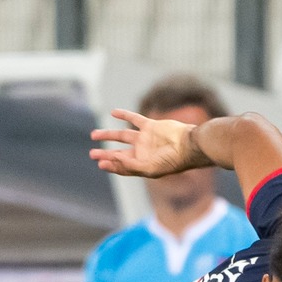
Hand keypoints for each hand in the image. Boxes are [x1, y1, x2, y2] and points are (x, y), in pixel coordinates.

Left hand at [88, 109, 203, 178]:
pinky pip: (134, 119)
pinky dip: (124, 115)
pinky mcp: (150, 126)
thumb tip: (113, 159)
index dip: (110, 165)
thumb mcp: (149, 168)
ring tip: (93, 135)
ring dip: (107, 135)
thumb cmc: (172, 161)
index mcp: (143, 165)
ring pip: (122, 136)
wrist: (189, 144)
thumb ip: (130, 165)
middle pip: (119, 153)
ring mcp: (146, 139)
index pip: (122, 166)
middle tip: (92, 154)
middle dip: (105, 153)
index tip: (100, 163)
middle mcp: (143, 153)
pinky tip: (113, 112)